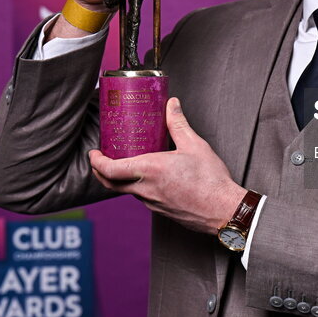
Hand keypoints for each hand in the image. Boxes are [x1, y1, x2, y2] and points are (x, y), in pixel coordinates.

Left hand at [88, 98, 245, 234]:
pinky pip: (141, 197)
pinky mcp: (160, 210)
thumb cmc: (211, 180)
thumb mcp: (195, 145)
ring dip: (120, 178)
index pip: (110, 170)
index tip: (94, 153)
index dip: (96, 162)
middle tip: (100, 159)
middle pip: (110, 184)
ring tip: (126, 163)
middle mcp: (146, 189)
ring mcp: (152, 202)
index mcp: (150, 170)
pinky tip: (148, 177)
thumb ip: (178, 124)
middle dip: (100, 171)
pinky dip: (136, 186)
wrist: (223, 210)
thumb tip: (171, 105)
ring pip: (126, 191)